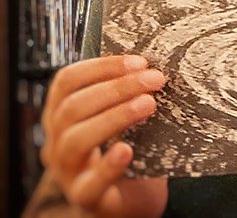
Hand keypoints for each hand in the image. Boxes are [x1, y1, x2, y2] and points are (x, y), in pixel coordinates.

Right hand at [40, 55, 168, 216]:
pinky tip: (127, 150)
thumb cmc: (131, 152)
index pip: (67, 81)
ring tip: (149, 105)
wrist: (130, 200)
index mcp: (62, 116)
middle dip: (116, 88)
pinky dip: (108, 165)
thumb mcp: (125, 119)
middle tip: (155, 79)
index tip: (140, 61)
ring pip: (76, 140)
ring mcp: (67, 172)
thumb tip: (155, 65)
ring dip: (114, 117)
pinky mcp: (85, 197)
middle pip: (72, 108)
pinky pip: (89, 183)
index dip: (101, 67)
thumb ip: (130, 95)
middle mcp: (57, 141)